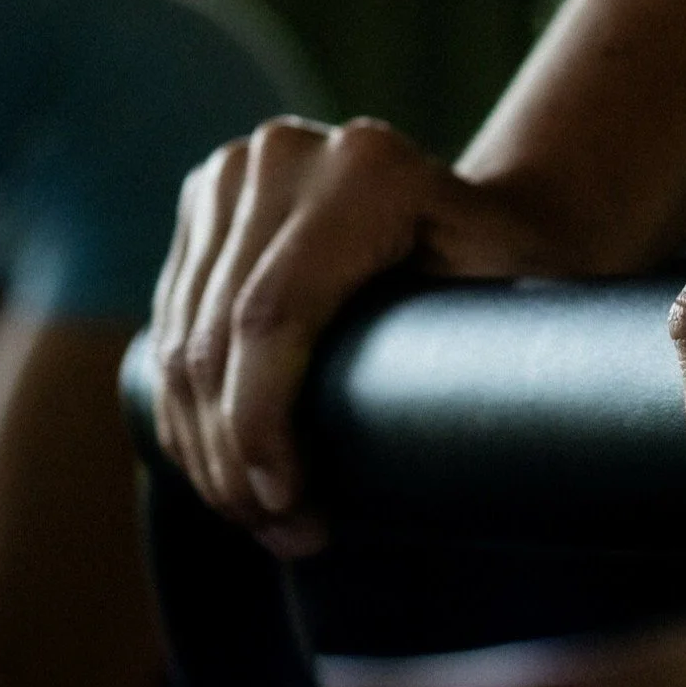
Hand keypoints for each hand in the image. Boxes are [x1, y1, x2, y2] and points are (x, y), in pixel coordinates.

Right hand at [148, 117, 552, 554]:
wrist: (485, 218)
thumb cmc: (517, 278)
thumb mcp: (516, 306)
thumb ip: (476, 354)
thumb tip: (421, 453)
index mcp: (367, 168)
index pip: (274, 316)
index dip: (261, 423)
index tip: (291, 507)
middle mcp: (287, 153)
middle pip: (217, 336)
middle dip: (234, 456)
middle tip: (280, 533)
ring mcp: (235, 170)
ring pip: (181, 339)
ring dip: (204, 448)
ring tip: (259, 518)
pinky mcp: (204, 198)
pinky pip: (169, 323)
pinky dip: (186, 410)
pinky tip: (221, 471)